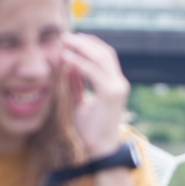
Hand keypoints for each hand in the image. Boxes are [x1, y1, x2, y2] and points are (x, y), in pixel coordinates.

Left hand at [62, 33, 129, 157]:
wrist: (100, 149)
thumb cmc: (91, 129)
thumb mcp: (80, 102)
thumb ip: (76, 84)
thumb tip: (69, 65)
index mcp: (114, 84)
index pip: (105, 56)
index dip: (90, 44)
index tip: (72, 39)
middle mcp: (119, 83)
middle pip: (104, 52)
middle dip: (84, 42)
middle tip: (65, 36)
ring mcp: (117, 88)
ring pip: (100, 58)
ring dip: (81, 48)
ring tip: (65, 42)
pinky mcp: (110, 94)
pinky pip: (93, 72)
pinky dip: (79, 63)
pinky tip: (67, 58)